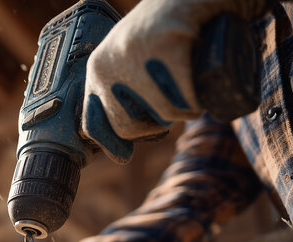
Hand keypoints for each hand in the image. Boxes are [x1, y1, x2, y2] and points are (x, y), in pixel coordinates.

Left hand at [79, 0, 268, 163]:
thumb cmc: (165, 34)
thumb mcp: (131, 64)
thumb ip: (120, 98)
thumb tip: (118, 156)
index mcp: (97, 70)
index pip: (92, 122)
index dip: (108, 142)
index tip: (122, 154)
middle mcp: (107, 64)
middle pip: (128, 127)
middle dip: (155, 122)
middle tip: (172, 97)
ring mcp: (134, 56)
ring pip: (163, 115)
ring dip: (185, 107)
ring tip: (189, 79)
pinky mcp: (166, 47)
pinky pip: (186, 99)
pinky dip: (200, 97)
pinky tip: (200, 78)